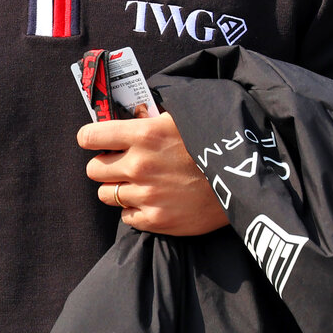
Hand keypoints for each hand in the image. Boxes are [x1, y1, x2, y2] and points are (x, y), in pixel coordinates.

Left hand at [77, 112, 228, 235]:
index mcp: (143, 134)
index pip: (89, 136)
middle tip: (120, 164)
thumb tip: (130, 112)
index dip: (90, 138)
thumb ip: (150, 116)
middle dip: (104, 165)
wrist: (242, 182)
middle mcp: (138, 165)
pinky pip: (126, 217)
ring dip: (117, 189)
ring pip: (106, 195)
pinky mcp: (157, 220)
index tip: (96, 141)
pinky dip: (134, 211)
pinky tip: (150, 201)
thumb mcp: (180, 118)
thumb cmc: (210, 145)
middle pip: (93, 169)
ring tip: (136, 184)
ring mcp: (146, 195)